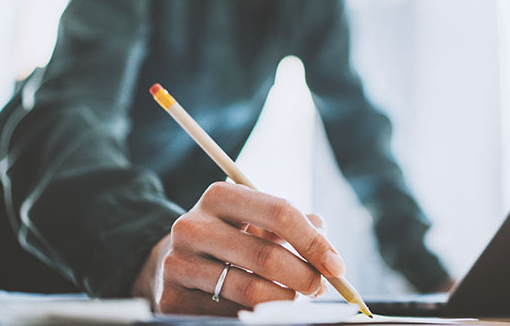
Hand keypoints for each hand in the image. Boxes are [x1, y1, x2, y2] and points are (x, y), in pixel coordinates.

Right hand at [131, 181, 343, 315]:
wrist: (178, 260)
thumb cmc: (235, 235)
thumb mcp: (261, 220)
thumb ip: (301, 226)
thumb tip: (330, 255)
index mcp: (220, 195)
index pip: (279, 212)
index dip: (313, 241)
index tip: (337, 266)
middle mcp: (193, 225)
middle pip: (266, 256)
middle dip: (305, 276)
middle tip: (321, 288)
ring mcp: (178, 263)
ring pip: (250, 290)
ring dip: (284, 299)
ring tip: (294, 297)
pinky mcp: (171, 298)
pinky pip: (228, 314)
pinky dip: (256, 314)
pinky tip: (261, 308)